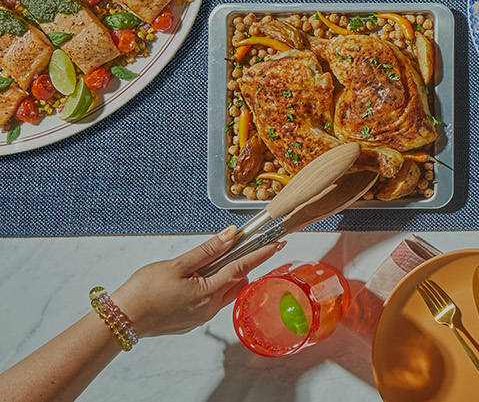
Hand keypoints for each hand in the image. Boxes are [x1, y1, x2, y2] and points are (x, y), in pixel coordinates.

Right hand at [110, 227, 283, 336]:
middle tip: (228, 250)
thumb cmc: (143, 291)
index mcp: (209, 292)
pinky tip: (189, 283)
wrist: (122, 320)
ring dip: (222, 279)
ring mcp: (201, 317)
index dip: (262, 254)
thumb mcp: (177, 265)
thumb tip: (231, 236)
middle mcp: (210, 308)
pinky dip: (208, 290)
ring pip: (224, 293)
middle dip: (238, 266)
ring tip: (201, 267)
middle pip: (237, 282)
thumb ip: (207, 251)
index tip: (278, 244)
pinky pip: (209, 303)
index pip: (244, 268)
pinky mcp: (191, 322)